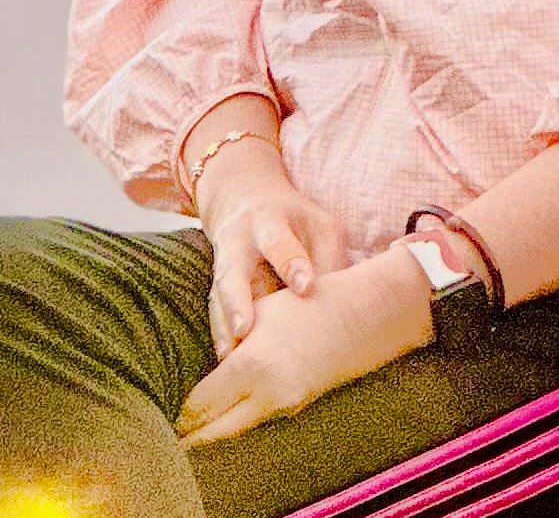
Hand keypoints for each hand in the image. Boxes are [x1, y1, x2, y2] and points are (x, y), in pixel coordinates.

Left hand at [175, 248, 430, 446]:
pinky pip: (254, 424)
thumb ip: (230, 345)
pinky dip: (234, 425)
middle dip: (188, 435)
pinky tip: (222, 421)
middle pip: (212, 432)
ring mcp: (284, 406)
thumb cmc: (310, 301)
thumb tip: (205, 368)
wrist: (365, 315)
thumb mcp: (262, 315)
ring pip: (233, 433)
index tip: (155, 414)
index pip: (198, 405)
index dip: (177, 414)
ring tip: (187, 434)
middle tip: (164, 435)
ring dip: (211, 433)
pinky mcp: (297, 409)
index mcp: (251, 365)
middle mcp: (266, 394)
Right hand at [193, 136, 351, 356]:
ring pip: (219, 297)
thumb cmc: (294, 218)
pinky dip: (220, 335)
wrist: (244, 199)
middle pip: (234, 271)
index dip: (293, 264)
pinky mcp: (218, 286)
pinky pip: (215, 312)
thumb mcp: (318, 224)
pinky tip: (227, 360)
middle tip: (244, 330)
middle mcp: (239, 244)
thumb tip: (342, 301)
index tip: (306, 287)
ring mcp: (223, 266)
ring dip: (223, 328)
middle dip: (238, 301)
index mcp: (269, 222)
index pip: (280, 243)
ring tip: (230, 358)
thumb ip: (328, 257)